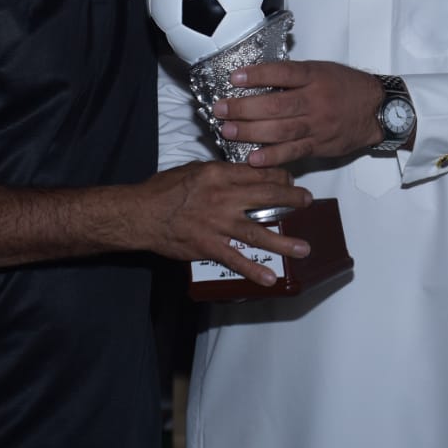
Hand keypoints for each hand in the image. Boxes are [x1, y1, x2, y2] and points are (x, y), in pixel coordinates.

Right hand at [136, 161, 313, 286]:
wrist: (140, 214)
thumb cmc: (163, 189)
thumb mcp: (194, 169)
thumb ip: (220, 172)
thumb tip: (241, 174)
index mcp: (219, 174)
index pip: (258, 173)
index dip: (278, 178)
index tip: (289, 182)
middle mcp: (223, 197)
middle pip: (266, 197)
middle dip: (291, 199)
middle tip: (308, 202)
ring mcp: (217, 224)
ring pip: (257, 231)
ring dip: (283, 241)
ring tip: (303, 248)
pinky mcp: (208, 246)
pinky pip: (235, 259)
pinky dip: (253, 270)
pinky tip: (270, 278)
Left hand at [209, 60, 381, 166]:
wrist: (378, 109)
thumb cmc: (347, 87)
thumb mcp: (322, 70)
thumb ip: (294, 76)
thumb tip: (258, 79)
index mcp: (315, 76)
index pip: (283, 73)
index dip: (257, 75)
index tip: (234, 78)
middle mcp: (316, 100)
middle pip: (275, 105)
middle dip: (243, 108)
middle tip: (220, 109)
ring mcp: (318, 125)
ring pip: (280, 130)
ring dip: (250, 132)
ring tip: (227, 131)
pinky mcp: (320, 145)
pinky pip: (294, 152)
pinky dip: (273, 156)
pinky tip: (253, 158)